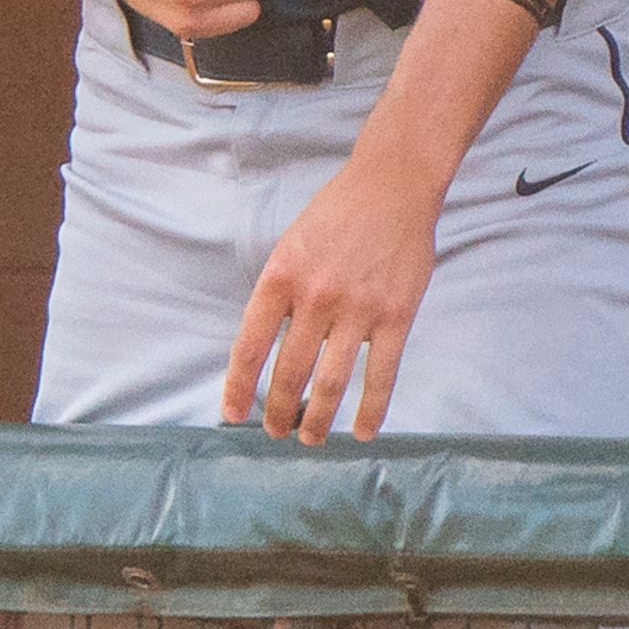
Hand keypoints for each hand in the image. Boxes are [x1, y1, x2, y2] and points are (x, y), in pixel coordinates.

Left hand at [223, 153, 443, 441]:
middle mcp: (314, 297)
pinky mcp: (396, 316)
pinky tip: (363, 432)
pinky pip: (382, 375)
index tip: (231, 414)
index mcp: (280, 277)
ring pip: (331, 381)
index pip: (250, 344)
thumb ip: (279, 295)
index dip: (239, 385)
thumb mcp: (289, 247)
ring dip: (318, 419)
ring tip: (310, 439)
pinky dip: (372, 410)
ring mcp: (357, 309)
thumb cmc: (334, 217)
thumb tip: (267, 346)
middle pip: (289, 370)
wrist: (390, 188)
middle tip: (274, 432)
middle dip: (278, 410)